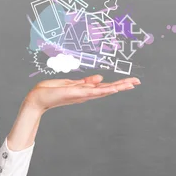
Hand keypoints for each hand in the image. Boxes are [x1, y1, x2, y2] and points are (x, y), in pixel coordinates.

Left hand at [23, 74, 140, 111]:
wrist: (38, 98)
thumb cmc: (52, 91)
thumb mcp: (72, 84)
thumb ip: (86, 81)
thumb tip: (101, 77)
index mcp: (86, 90)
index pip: (105, 87)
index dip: (119, 84)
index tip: (131, 82)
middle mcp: (86, 94)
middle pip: (108, 89)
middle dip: (123, 85)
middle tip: (137, 82)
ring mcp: (82, 95)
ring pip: (103, 91)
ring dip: (117, 87)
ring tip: (130, 84)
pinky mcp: (75, 94)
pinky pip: (91, 92)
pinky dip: (102, 90)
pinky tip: (111, 88)